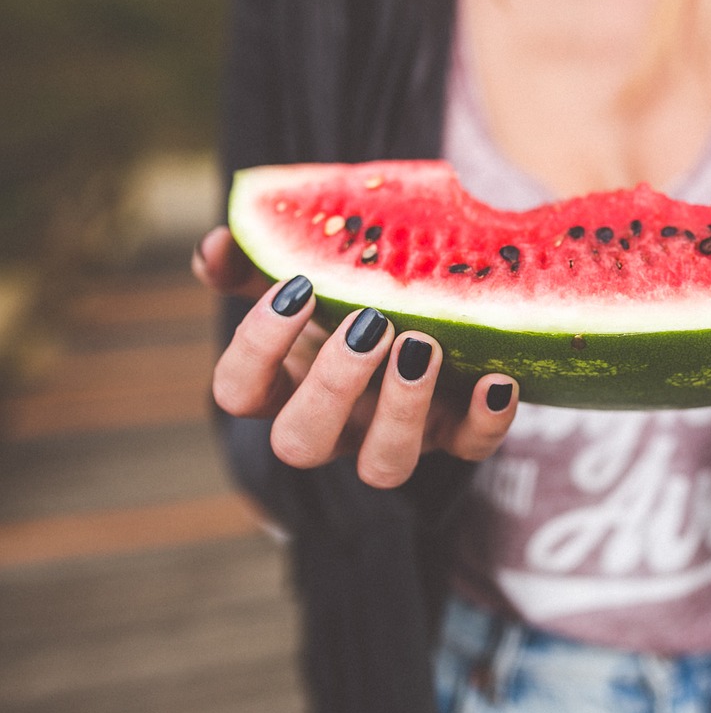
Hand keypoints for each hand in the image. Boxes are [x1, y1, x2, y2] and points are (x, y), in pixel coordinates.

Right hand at [192, 226, 518, 486]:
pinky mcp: (457, 436)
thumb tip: (212, 246)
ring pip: (384, 467)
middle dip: (331, 385)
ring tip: (423, 345)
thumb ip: (253, 262)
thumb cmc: (347, 299)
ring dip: (403, 409)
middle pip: (302, 443)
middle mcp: (335, 426)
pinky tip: (497, 378)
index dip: (257, 347)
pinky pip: (472, 449)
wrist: (428, 312)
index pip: (237, 392)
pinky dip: (487, 420)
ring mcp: (397, 438)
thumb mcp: (304, 278)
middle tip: (370, 323)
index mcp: (285, 385)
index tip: (297, 288)